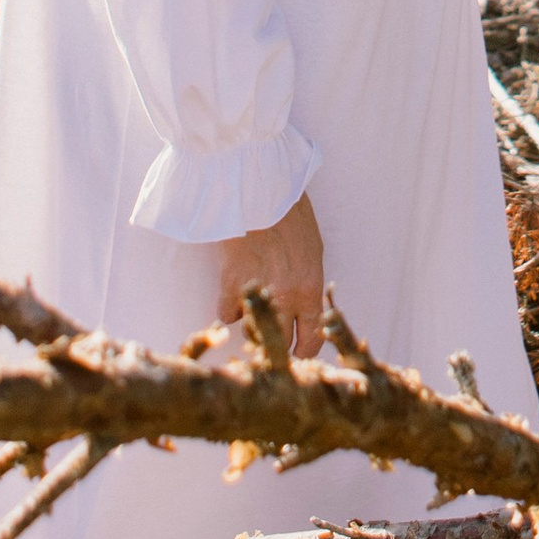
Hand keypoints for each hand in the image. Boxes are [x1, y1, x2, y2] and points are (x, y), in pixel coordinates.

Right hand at [217, 190, 323, 360]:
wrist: (258, 186)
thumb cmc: (290, 211)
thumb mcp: (312, 249)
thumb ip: (308, 284)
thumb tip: (304, 310)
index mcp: (311, 288)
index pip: (311, 341)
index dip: (303, 351)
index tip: (296, 350)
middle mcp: (286, 297)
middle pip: (279, 344)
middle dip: (275, 343)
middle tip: (270, 335)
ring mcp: (257, 293)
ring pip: (251, 333)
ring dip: (252, 324)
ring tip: (253, 307)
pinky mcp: (229, 284)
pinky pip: (226, 315)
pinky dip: (229, 308)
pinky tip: (233, 293)